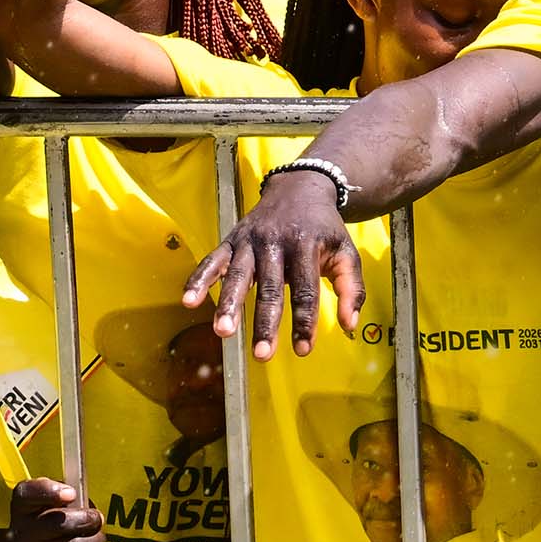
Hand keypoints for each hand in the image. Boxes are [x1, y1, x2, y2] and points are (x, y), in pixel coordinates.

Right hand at [4, 479, 109, 541]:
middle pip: (62, 523)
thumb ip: (62, 494)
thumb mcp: (42, 502)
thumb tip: (89, 507)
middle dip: (89, 519)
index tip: (71, 494)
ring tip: (97, 538)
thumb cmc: (41, 524)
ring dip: (96, 541)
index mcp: (23, 505)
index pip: (30, 493)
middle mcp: (24, 532)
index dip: (51, 491)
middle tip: (97, 519)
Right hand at [185, 168, 363, 354]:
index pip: (306, 289)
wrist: (300, 186)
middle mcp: (275, 241)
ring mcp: (250, 239)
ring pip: (238, 275)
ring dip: (229, 304)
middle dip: (265, 322)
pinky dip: (199, 279)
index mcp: (306, 244)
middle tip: (262, 354)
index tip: (303, 350)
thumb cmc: (324, 228)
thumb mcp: (346, 251)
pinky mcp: (232, 238)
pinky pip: (213, 259)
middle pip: (270, 287)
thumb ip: (351, 288)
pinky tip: (189, 300)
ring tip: (223, 331)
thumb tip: (349, 326)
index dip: (304, 321)